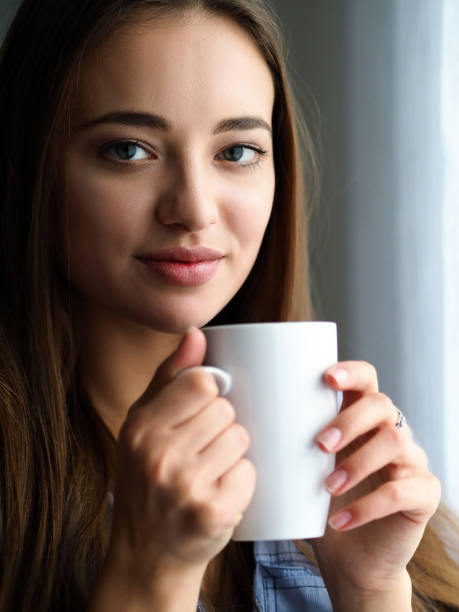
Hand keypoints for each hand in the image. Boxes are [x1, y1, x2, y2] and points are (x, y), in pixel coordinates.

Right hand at [105, 328, 255, 591]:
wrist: (147, 556)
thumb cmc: (148, 481)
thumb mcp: (145, 425)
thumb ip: (171, 377)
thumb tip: (196, 333)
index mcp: (140, 427)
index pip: (201, 383)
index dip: (211, 395)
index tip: (203, 411)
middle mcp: (157, 455)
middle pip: (226, 411)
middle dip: (223, 428)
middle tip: (203, 452)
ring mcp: (184, 486)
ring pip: (241, 440)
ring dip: (234, 455)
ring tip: (210, 473)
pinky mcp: (212, 512)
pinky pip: (249, 474)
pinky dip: (242, 484)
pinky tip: (219, 495)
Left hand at [310, 361, 440, 606]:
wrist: (350, 560)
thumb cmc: (323, 506)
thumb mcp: (305, 468)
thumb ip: (290, 442)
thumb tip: (244, 419)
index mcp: (362, 418)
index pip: (367, 379)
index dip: (352, 372)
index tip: (327, 378)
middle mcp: (391, 432)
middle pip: (382, 405)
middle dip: (349, 420)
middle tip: (320, 444)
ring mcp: (411, 462)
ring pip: (396, 442)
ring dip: (357, 462)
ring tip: (327, 486)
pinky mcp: (423, 495)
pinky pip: (403, 491)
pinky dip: (368, 506)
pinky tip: (340, 521)